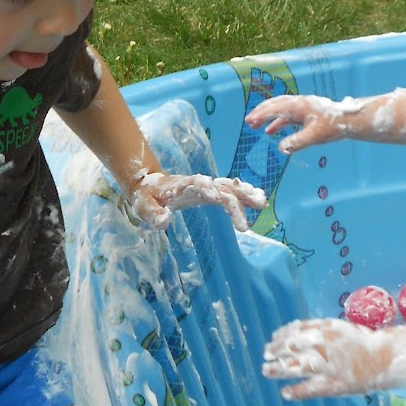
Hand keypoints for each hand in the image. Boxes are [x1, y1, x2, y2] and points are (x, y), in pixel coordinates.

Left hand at [131, 170, 266, 232]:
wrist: (151, 186)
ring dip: (246, 193)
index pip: (195, 182)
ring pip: (229, 188)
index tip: (214, 196)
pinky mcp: (210, 193)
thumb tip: (164, 223)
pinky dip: (244, 197)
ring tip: (262, 202)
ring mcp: (206, 188)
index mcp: (181, 185)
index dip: (204, 187)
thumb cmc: (147, 197)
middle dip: (237, 194)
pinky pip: (229, 193)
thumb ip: (153, 215)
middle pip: (220, 186)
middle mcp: (197, 184)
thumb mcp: (143, 207)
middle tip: (255, 205)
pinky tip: (259, 202)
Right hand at [245, 94, 360, 153]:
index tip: (250, 120)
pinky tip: (271, 131)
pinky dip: (277, 122)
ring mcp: (302, 108)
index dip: (261, 114)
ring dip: (268, 116)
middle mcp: (299, 104)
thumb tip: (281, 149)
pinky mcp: (305, 113)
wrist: (349, 120)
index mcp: (299, 106)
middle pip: (275, 105)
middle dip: (261, 112)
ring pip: (280, 109)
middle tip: (249, 121)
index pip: (275, 108)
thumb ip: (297, 142)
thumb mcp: (315, 136)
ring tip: (256, 126)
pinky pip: (287, 116)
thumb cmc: (333, 127)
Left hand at [262, 318, 402, 398]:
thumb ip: (315, 327)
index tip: (272, 340)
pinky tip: (284, 393)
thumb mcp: (337, 327)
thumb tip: (293, 330)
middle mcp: (320, 347)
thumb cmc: (361, 342)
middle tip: (266, 355)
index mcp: (322, 331)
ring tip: (266, 371)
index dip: (280, 337)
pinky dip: (293, 391)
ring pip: (293, 368)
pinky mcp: (331, 385)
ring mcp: (325, 367)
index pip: (293, 332)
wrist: (384, 358)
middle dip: (274, 352)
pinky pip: (307, 390)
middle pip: (289, 349)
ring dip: (277, 370)